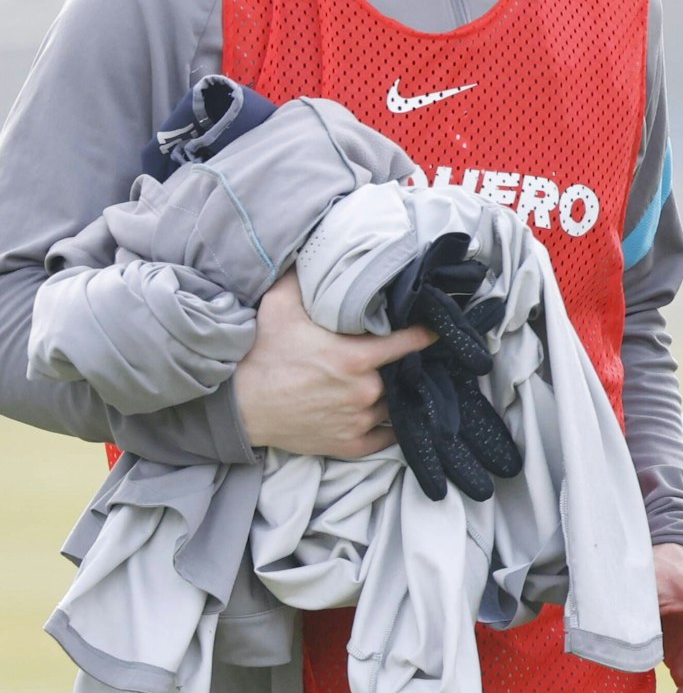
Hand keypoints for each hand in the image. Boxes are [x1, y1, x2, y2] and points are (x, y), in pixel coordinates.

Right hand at [232, 276, 433, 456]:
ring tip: (397, 384)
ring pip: (395, 406)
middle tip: (405, 357)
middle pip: (403, 375)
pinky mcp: (349, 444)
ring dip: (397, 395)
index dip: (426, 333)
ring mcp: (358, 421)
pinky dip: (389, 428)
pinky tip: (392, 416)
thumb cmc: (259, 354)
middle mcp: (365, 392)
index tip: (437, 328)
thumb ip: (304, 277)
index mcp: (357, 358)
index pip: (410, 342)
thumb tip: (316, 248)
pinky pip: (385, 438)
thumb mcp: (279, 306)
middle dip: (404, 365)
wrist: (234, 405)